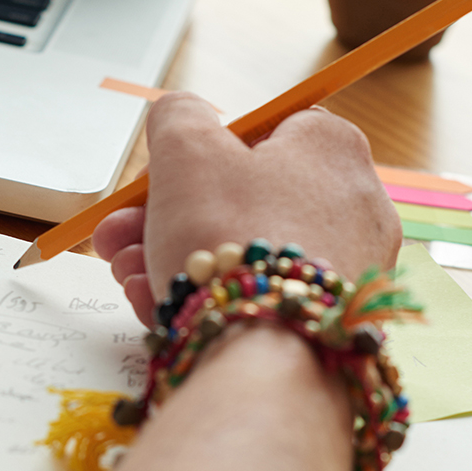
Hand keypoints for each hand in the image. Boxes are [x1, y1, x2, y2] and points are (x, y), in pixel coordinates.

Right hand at [93, 94, 400, 326]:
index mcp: (332, 147)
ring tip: (126, 278)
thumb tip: (180, 115)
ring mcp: (348, 268)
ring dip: (175, 259)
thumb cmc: (230, 236)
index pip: (261, 131)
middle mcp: (355, 204)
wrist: (267, 355)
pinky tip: (160, 310)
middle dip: (166, 217)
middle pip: (243, 199)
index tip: (152, 180)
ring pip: (245, 253)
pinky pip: (262, 297)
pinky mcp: (332, 321)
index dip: (197, 155)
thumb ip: (178, 116)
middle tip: (116, 237)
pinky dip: (210, 299)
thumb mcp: (185, 149)